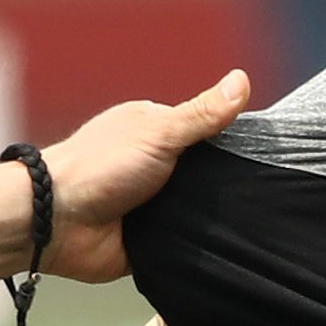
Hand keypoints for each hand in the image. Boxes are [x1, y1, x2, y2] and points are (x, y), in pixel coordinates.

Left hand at [40, 71, 253, 281]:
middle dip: (223, 184)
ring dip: (210, 215)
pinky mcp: (149, 238)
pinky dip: (195, 243)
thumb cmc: (99, 168)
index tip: (267, 154)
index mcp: (154, 131)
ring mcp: (150, 202)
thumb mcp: (159, 133)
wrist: (58, 223)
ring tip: (240, 220)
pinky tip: (217, 244)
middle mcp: (153, 164)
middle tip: (254, 193)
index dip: (233, 142)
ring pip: (197, 208)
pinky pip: (183, 242)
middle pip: (205, 173)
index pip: (206, 132)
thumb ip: (202, 114)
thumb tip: (241, 80)